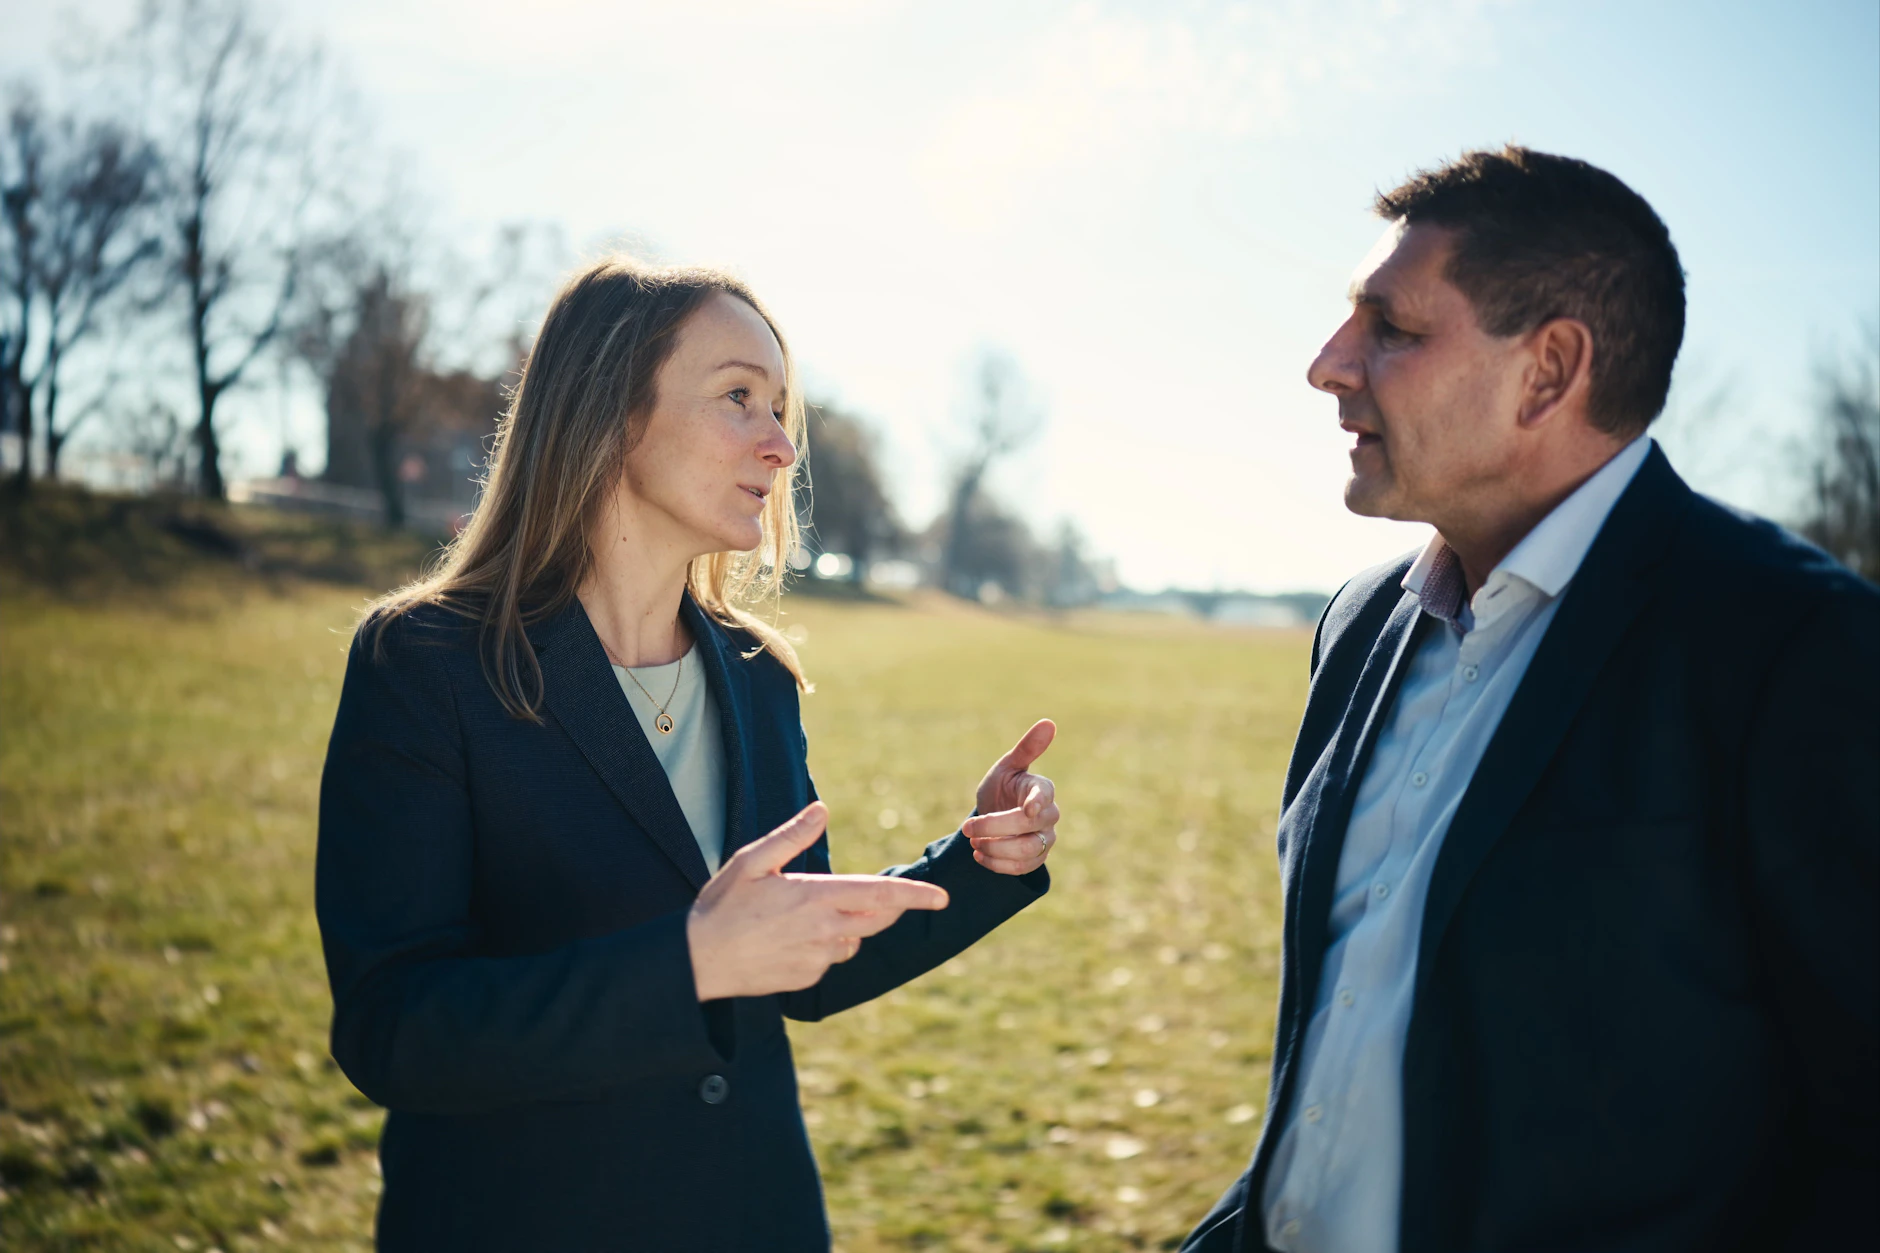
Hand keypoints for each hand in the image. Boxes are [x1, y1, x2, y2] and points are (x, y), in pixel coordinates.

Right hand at [686, 802, 949, 1001]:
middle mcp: (824, 930)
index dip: (916, 896)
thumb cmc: (721, 906)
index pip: (880, 896)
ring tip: (805, 915)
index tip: (942, 897)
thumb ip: (791, 836)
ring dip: (848, 927)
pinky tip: (789, 939)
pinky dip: (824, 946)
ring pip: (853, 941)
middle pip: (877, 920)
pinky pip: (830, 959)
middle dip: (888, 908)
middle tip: (880, 896)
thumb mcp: (751, 862)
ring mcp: (817, 958)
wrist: (696, 961)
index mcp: (816, 897)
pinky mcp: (807, 978)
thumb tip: (822, 810)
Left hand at [965, 719, 1059, 875]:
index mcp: (1042, 788)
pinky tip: (979, 854)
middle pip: (1030, 827)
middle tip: (968, 828)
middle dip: (995, 828)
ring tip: (974, 843)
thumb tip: (1048, 722)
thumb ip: (1027, 748)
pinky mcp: (1036, 858)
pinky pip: (1022, 868)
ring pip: (1028, 851)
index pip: (1045, 795)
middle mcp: (1049, 815)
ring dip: (997, 849)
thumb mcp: (1007, 766)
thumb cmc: (1004, 785)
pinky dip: (998, 864)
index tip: (1026, 811)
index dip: (1037, 803)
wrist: (997, 813)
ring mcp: (1045, 839)